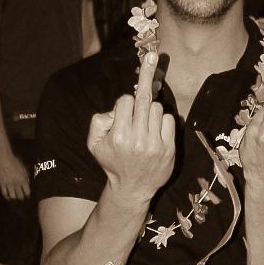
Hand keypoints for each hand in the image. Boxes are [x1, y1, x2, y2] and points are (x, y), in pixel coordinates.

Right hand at [0, 149, 30, 200]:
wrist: (4, 158)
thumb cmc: (15, 162)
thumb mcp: (24, 169)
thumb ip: (26, 178)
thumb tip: (27, 185)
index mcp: (23, 179)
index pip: (27, 192)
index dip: (27, 195)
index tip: (27, 196)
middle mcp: (17, 183)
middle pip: (20, 196)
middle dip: (21, 198)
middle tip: (21, 198)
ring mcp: (9, 184)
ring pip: (13, 196)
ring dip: (14, 198)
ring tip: (15, 199)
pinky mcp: (2, 183)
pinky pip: (5, 193)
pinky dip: (7, 197)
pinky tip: (8, 197)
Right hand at [87, 50, 175, 203]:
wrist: (133, 188)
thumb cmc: (113, 163)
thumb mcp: (94, 145)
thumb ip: (98, 122)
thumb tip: (115, 109)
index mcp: (119, 137)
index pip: (126, 101)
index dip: (125, 102)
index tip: (125, 108)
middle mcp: (137, 140)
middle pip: (143, 100)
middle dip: (144, 88)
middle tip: (147, 76)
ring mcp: (155, 144)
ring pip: (157, 108)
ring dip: (150, 111)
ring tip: (145, 122)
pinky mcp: (168, 148)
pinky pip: (169, 119)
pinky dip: (163, 120)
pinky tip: (155, 129)